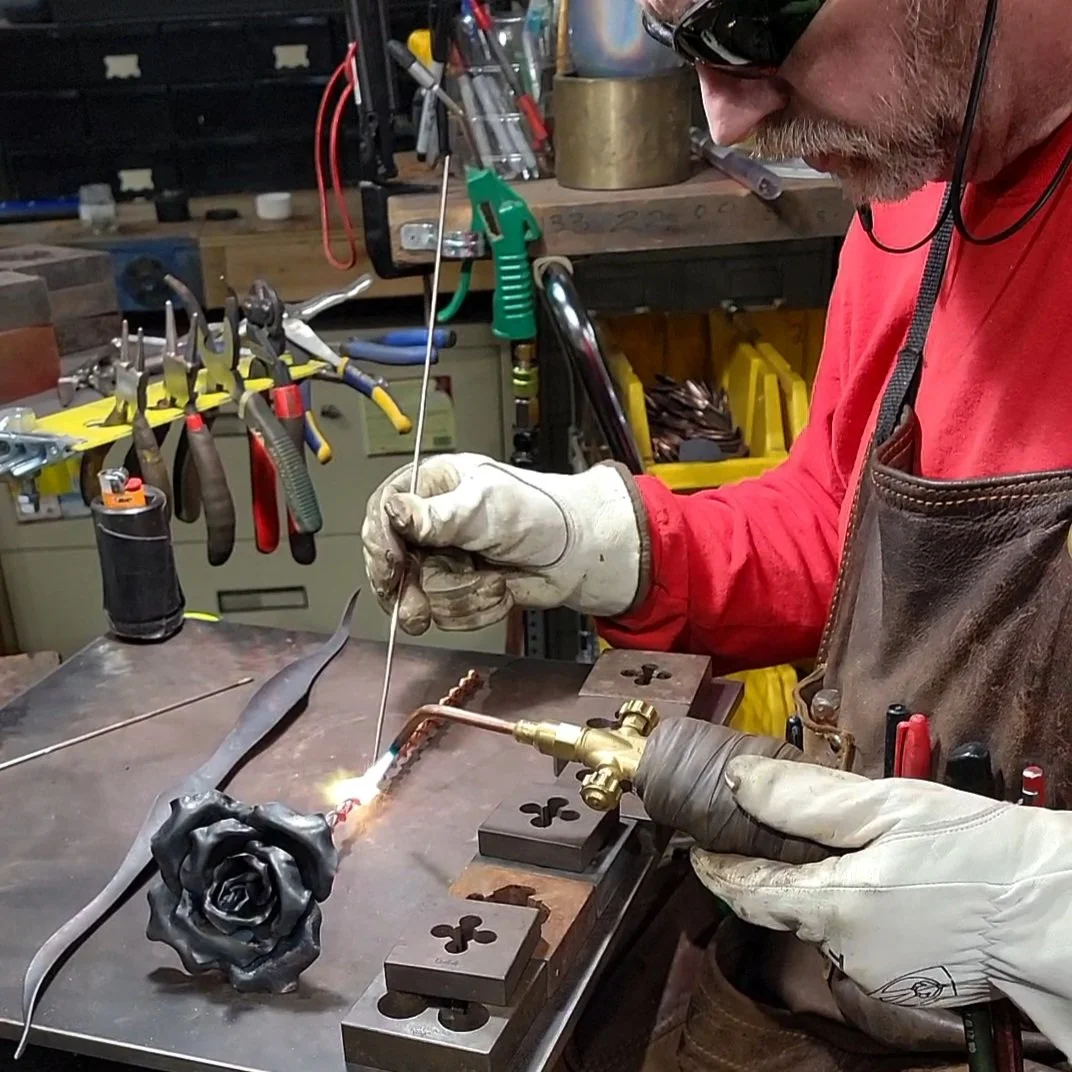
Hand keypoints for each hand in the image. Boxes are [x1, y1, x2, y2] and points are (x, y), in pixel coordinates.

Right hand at [361, 454, 645, 634]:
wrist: (578, 555)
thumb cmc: (541, 514)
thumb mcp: (487, 507)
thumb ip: (438, 515)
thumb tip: (394, 509)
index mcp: (431, 487)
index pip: (383, 514)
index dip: (381, 545)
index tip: (392, 567)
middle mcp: (431, 524)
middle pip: (392, 563)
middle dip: (411, 588)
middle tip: (416, 610)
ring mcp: (443, 559)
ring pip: (420, 594)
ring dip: (458, 596)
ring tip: (491, 581)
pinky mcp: (459, 590)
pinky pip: (446, 613)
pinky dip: (474, 609)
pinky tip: (499, 590)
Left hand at [690, 757, 1071, 1058]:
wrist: (1053, 913)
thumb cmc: (979, 853)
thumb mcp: (888, 807)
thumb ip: (804, 799)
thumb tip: (741, 781)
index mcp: (836, 907)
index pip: (748, 891)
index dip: (717, 868)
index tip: (699, 848)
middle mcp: (847, 951)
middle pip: (785, 905)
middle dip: (773, 871)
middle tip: (776, 830)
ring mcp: (876, 973)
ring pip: (822, 921)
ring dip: (819, 888)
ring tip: (847, 849)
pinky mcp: (904, 982)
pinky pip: (858, 937)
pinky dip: (854, 908)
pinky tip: (881, 881)